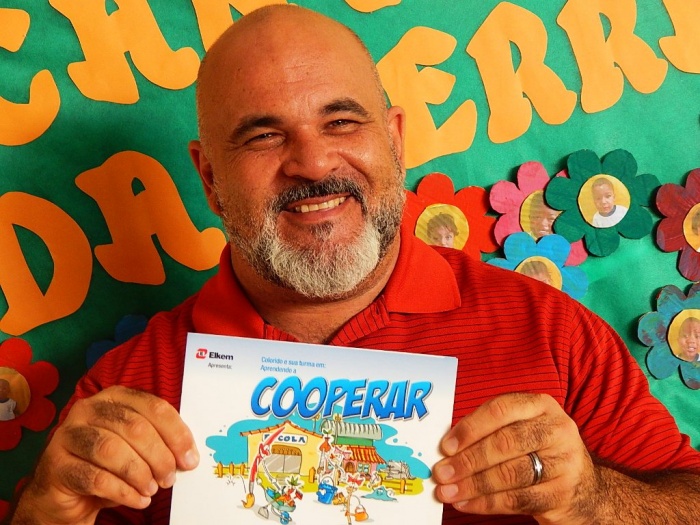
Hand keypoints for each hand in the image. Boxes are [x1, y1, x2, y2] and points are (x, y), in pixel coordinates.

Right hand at [12, 386, 198, 524]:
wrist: (65, 494)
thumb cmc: (108, 466)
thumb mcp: (136, 447)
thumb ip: (159, 442)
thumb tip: (188, 456)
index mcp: (114, 396)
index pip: (153, 407)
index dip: (176, 433)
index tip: (189, 459)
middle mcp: (88, 409)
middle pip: (134, 428)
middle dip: (159, 456)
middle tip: (169, 478)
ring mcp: (67, 435)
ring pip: (112, 450)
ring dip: (140, 474)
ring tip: (152, 489)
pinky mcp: (56, 465)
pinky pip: (96, 478)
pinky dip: (123, 492)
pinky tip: (137, 499)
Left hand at [433, 392, 598, 524]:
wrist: (583, 487)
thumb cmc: (538, 450)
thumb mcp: (522, 428)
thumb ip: (490, 429)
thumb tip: (448, 446)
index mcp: (541, 405)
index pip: (501, 409)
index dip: (470, 427)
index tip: (446, 445)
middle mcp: (557, 429)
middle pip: (505, 443)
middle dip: (468, 460)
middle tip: (442, 472)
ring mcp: (564, 462)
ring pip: (510, 473)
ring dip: (473, 484)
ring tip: (448, 491)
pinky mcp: (562, 493)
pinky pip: (517, 500)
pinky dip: (487, 503)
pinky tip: (466, 503)